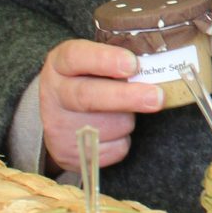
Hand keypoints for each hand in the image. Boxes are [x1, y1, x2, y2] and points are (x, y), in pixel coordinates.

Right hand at [39, 40, 165, 170]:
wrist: (57, 118)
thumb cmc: (87, 82)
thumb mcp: (91, 64)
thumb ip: (115, 63)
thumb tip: (153, 69)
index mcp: (60, 64)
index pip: (76, 57)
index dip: (105, 60)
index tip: (132, 64)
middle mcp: (54, 94)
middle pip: (88, 97)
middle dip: (126, 97)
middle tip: (157, 97)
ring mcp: (59, 127)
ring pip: (111, 125)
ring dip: (128, 119)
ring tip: (120, 111)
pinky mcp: (69, 155)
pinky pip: (114, 149)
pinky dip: (122, 139)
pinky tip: (112, 131)